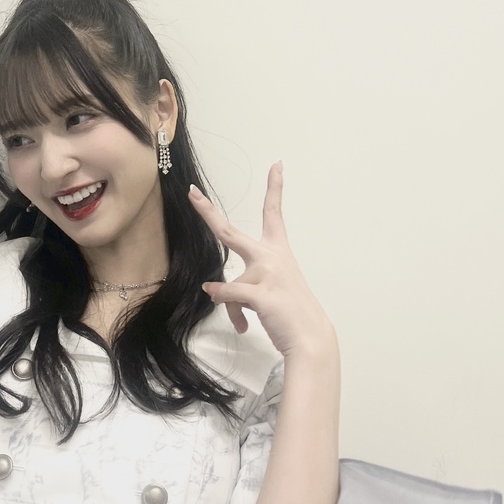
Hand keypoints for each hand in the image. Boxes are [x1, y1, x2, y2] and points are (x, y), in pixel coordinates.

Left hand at [188, 163, 336, 360]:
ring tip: (245, 323)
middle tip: (192, 192)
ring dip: (231, 306)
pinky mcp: (262, 294)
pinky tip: (229, 310)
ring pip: (229, 285)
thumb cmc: (291, 313)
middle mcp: (272, 257)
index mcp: (278, 251)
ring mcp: (267, 274)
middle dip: (207, 212)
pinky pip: (229, 294)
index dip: (275, 188)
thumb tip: (214, 293)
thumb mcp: (268, 293)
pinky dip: (223, 300)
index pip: (274, 213)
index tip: (276, 165)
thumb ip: (242, 288)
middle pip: (229, 232)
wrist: (310, 337)